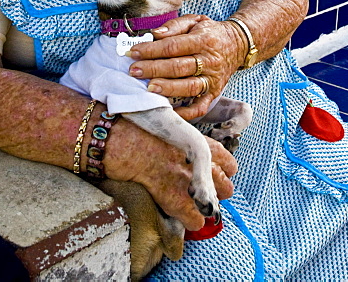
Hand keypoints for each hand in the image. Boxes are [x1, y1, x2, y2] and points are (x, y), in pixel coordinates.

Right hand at [105, 117, 237, 229]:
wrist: (119, 138)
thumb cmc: (137, 129)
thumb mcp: (169, 126)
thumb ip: (184, 139)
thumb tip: (184, 151)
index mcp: (201, 142)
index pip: (228, 163)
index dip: (220, 172)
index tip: (210, 174)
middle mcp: (202, 163)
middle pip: (226, 187)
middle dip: (215, 193)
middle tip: (198, 192)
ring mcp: (189, 182)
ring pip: (213, 207)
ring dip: (203, 208)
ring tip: (190, 205)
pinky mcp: (175, 199)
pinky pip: (194, 220)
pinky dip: (188, 221)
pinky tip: (178, 214)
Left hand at [127, 14, 246, 120]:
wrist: (239, 44)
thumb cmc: (211, 32)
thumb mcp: (195, 21)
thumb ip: (174, 26)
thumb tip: (154, 34)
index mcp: (203, 40)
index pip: (173, 46)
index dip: (151, 50)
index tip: (133, 52)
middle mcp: (209, 61)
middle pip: (178, 67)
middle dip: (153, 69)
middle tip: (134, 71)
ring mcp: (212, 79)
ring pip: (188, 87)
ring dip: (167, 88)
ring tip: (149, 88)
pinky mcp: (214, 93)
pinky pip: (200, 107)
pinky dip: (185, 113)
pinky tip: (169, 111)